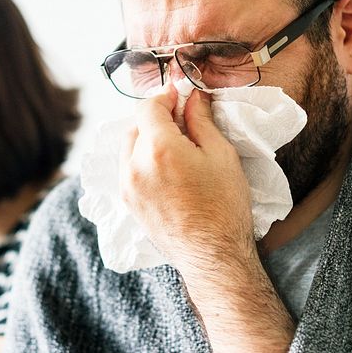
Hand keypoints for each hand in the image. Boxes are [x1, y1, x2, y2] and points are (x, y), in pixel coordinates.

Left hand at [120, 83, 255, 279]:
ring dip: (147, 139)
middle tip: (183, 122)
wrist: (212, 255)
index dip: (165, 97)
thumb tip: (193, 97)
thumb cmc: (224, 206)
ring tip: (176, 147)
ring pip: (129, 147)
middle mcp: (134, 165)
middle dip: (157, 118)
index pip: (148, 106)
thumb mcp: (221, 155)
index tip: (180, 97)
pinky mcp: (128, 203)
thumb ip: (201, 121)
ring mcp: (127, 186)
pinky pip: (128, 169)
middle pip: (136, 125)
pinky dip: (142, 159)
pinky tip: (166, 168)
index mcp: (158, 148)